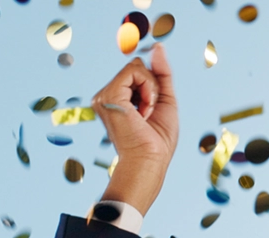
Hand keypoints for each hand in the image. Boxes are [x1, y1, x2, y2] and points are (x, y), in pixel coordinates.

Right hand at [92, 42, 179, 167]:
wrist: (150, 161)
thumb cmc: (157, 140)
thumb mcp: (164, 99)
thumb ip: (161, 73)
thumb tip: (158, 46)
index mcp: (116, 99)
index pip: (137, 72)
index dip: (152, 85)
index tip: (152, 110)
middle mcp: (105, 95)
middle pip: (137, 67)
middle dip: (152, 87)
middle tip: (149, 114)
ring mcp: (104, 95)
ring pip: (136, 67)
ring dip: (151, 90)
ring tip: (146, 114)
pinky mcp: (109, 95)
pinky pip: (135, 71)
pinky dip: (149, 90)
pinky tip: (144, 112)